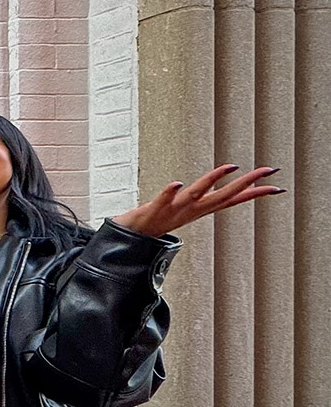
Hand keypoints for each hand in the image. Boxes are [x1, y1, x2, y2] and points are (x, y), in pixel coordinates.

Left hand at [114, 164, 281, 238]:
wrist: (129, 238)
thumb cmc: (157, 221)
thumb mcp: (184, 210)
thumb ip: (201, 199)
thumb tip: (216, 190)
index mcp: (199, 210)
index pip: (231, 200)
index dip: (254, 194)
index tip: (277, 187)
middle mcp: (191, 211)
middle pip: (223, 196)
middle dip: (246, 183)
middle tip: (267, 171)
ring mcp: (173, 211)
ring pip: (196, 195)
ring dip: (211, 181)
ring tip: (229, 167)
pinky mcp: (153, 211)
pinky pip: (162, 201)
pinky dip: (169, 193)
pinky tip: (176, 183)